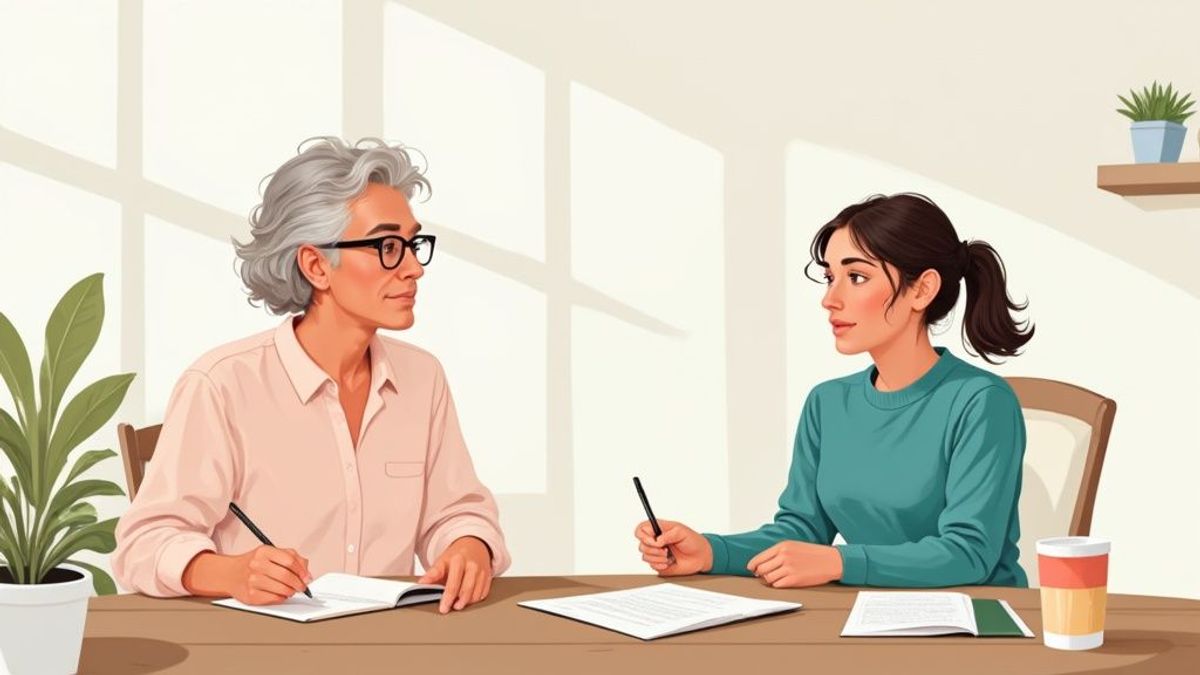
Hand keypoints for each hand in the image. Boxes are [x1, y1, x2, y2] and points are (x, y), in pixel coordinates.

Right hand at [183, 545, 312, 604]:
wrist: (230, 573)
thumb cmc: (255, 563)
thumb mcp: (272, 553)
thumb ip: (292, 558)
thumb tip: (307, 574)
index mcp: (264, 551)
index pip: (290, 560)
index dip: (302, 570)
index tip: (307, 577)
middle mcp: (257, 564)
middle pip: (286, 576)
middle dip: (298, 583)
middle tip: (302, 587)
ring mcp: (252, 580)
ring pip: (282, 589)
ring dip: (290, 591)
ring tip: (290, 590)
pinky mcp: (250, 595)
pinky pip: (274, 599)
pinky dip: (281, 598)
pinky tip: (280, 594)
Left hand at [418, 536, 492, 613]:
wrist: (474, 545)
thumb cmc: (456, 556)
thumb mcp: (442, 561)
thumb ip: (432, 574)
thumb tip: (421, 584)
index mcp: (458, 560)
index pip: (453, 584)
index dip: (447, 598)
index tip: (443, 608)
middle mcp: (472, 565)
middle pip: (466, 591)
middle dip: (458, 603)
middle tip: (450, 608)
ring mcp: (482, 571)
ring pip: (475, 594)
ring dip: (466, 602)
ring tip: (458, 603)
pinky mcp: (488, 577)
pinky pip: (483, 594)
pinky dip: (474, 599)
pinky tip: (467, 598)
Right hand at [633, 520, 712, 575]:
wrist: (700, 556)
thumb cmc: (692, 541)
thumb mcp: (681, 531)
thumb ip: (667, 534)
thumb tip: (656, 541)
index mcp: (659, 529)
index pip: (641, 529)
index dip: (643, 535)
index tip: (653, 540)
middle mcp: (655, 541)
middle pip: (641, 544)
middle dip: (653, 549)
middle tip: (665, 549)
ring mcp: (656, 553)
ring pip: (645, 556)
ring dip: (657, 557)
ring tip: (669, 556)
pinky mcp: (659, 564)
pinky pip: (651, 566)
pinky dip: (660, 565)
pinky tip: (669, 562)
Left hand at [747, 541, 842, 587]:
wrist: (831, 560)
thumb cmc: (813, 554)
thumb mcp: (794, 546)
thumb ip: (778, 553)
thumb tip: (761, 565)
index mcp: (782, 546)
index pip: (760, 557)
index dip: (753, 565)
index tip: (751, 569)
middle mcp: (784, 556)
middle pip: (762, 569)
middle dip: (761, 574)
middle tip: (763, 576)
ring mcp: (789, 568)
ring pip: (768, 579)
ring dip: (770, 580)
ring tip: (777, 578)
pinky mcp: (794, 579)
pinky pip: (777, 585)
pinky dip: (778, 585)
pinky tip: (784, 582)